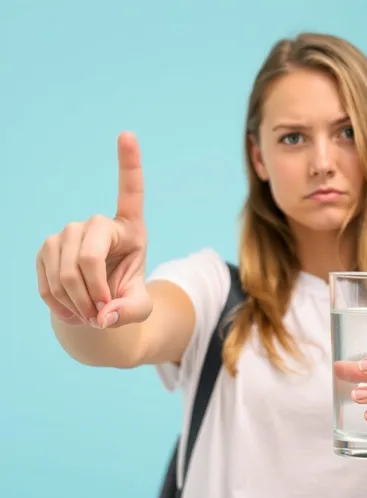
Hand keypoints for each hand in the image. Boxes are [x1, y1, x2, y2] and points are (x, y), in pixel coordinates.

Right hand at [36, 132, 151, 328]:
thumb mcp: (139, 307)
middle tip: (101, 314)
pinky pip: (47, 280)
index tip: (127, 133)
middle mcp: (97, 223)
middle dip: (93, 295)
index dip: (129, 163)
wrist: (97, 302)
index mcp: (130, 228)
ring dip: (78, 304)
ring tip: (90, 314)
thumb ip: (131, 312)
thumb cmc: (124, 297)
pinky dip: (59, 304)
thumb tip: (105, 316)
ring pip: (65, 273)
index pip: (131, 192)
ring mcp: (68, 232)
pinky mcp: (47, 247)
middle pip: (87, 258)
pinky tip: (72, 309)